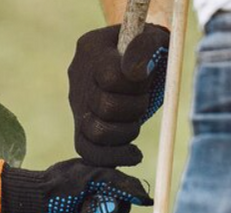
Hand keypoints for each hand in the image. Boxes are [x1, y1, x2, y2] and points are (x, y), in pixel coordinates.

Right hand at [68, 23, 169, 167]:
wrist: (137, 59)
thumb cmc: (148, 49)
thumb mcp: (153, 38)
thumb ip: (144, 48)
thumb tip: (134, 72)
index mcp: (91, 48)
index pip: (111, 77)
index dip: (135, 85)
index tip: (146, 77)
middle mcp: (78, 76)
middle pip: (105, 107)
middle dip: (135, 107)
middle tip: (144, 97)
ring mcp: (77, 104)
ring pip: (96, 132)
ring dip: (127, 131)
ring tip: (137, 119)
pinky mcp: (81, 127)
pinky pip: (89, 151)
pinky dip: (114, 157)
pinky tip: (134, 154)